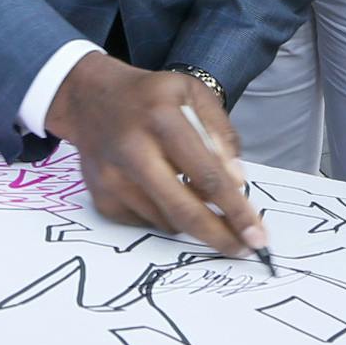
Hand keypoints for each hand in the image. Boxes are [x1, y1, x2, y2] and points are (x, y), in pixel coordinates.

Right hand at [44, 53, 269, 258]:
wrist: (89, 98)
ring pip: (167, 221)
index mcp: (163, 119)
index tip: (256, 236)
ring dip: (191, 219)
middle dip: (219, 236)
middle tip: (243, 249)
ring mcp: (113, 178)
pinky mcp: (100, 197)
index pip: (207, 175)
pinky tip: (161, 188)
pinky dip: (164, 214)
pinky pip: (145, 222)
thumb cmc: (151, 96)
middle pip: (184, 210)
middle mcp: (134, 150)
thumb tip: (237, 182)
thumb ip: (220, 135)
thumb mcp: (193, 95)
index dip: (236, 210)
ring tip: (194, 192)